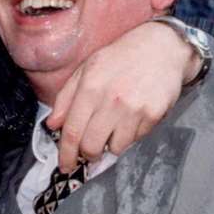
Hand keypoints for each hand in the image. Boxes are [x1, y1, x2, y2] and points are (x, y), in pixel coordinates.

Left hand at [46, 18, 196, 172]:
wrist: (161, 47)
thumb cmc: (119, 58)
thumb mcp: (86, 69)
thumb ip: (66, 98)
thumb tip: (52, 125)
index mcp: (90, 87)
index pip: (72, 131)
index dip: (66, 154)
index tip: (65, 166)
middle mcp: (111, 100)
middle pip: (91, 146)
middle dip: (88, 154)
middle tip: (90, 150)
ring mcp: (134, 109)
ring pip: (115, 148)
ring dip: (110, 144)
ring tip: (114, 127)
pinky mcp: (153, 115)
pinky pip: (135, 139)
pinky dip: (130, 135)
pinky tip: (131, 117)